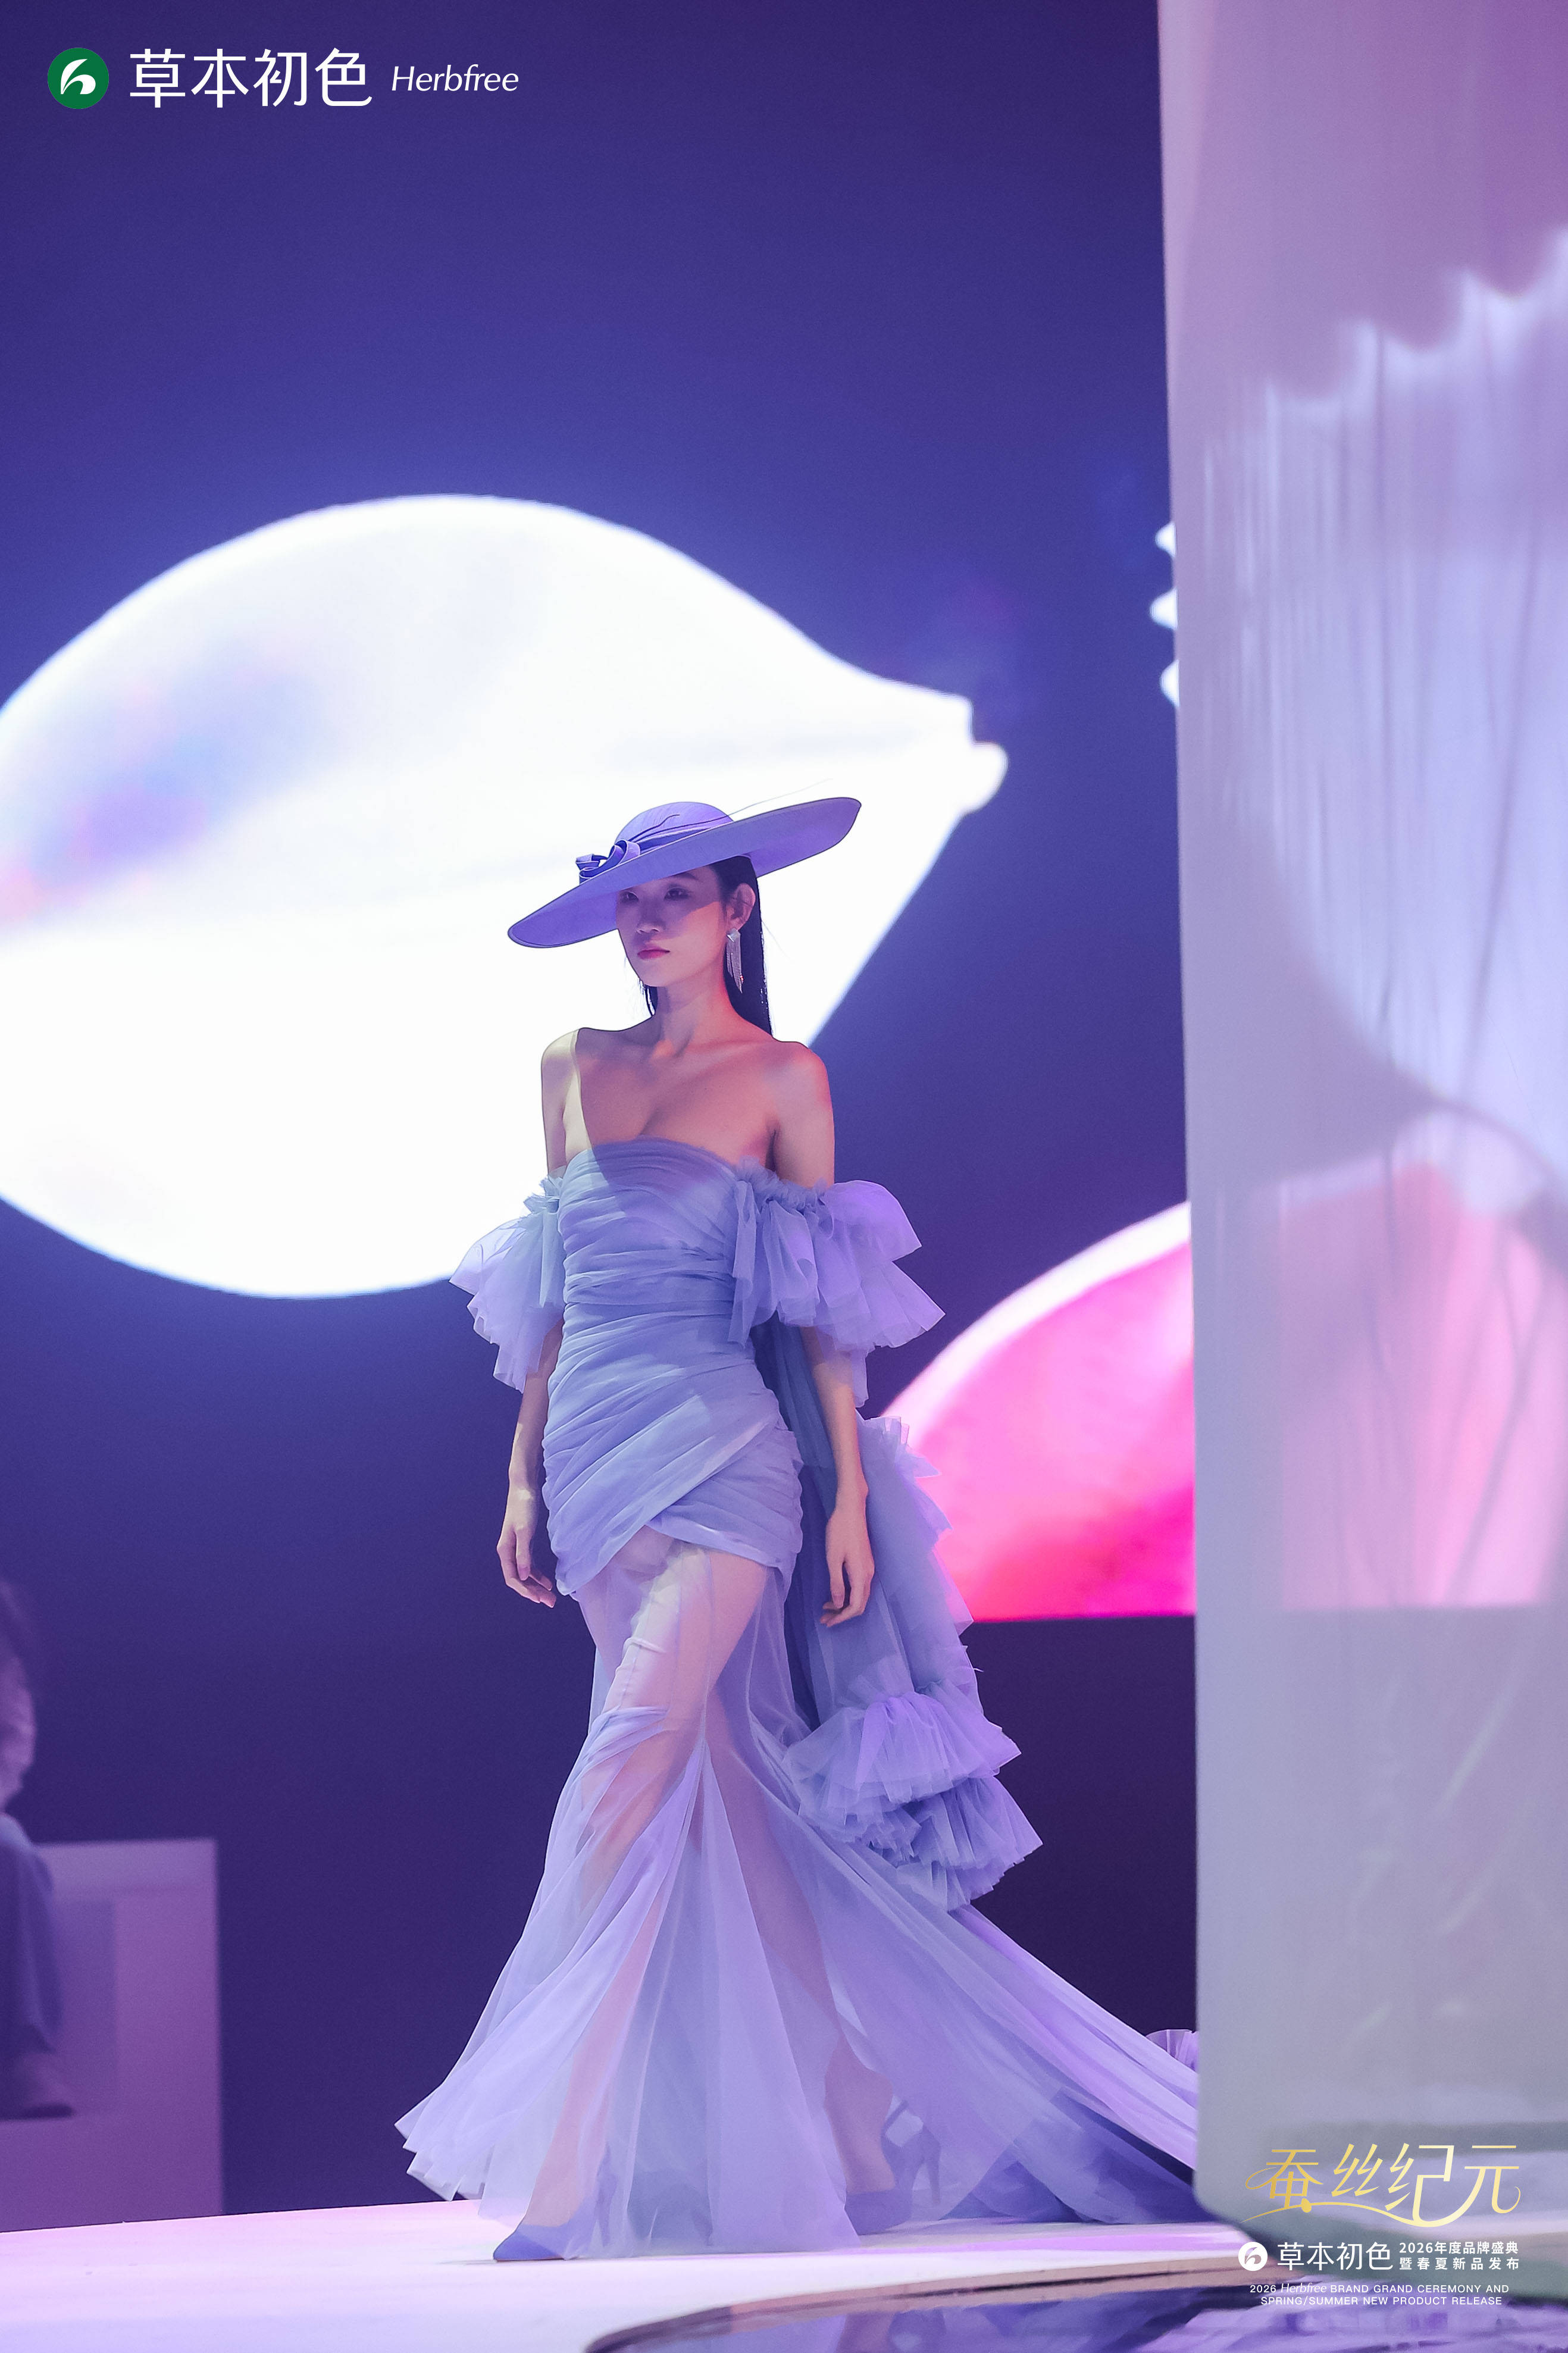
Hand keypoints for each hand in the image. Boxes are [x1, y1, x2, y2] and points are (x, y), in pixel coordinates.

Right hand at [499, 1486, 554, 1605]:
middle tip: (550, 1602)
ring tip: (550, 1597)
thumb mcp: (524, 1531)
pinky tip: (547, 1582)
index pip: (512, 1578)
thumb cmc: (523, 1507)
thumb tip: (523, 1576)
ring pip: (525, 1574)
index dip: (525, 1590)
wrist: (524, 1488)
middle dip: (533, 1592)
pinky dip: (538, 1575)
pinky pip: (530, 1565)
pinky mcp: (525, 1544)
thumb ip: (523, 1554)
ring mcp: (517, 1549)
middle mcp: (509, 1552)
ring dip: (536, 1586)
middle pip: (519, 1579)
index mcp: (505, 1551)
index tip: (539, 1599)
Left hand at [821, 1495, 873, 1625]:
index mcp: (861, 1575)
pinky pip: (859, 1586)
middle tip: (825, 1618)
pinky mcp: (865, 1562)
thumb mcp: (833, 1558)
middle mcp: (869, 1574)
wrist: (852, 1509)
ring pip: (860, 1595)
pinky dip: (848, 1594)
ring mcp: (869, 1568)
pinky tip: (836, 1592)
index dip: (842, 1618)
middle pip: (860, 1604)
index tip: (827, 1622)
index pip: (855, 1606)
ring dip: (844, 1604)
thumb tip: (839, 1604)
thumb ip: (836, 1583)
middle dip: (843, 1614)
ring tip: (826, 1607)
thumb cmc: (840, 1531)